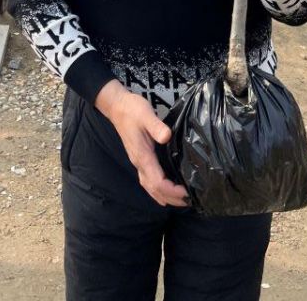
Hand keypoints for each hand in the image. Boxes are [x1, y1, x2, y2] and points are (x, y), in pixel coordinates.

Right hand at [94, 79, 188, 207]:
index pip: (157, 181)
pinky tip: (165, 191)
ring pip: (150, 188)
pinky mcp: (139, 159)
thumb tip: (167, 137)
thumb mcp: (146, 114)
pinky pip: (147, 181)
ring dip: (165, 196)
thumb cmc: (132, 110)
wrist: (117, 107)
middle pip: (154, 189)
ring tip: (180, 200)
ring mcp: (138, 162)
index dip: (171, 190)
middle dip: (171, 198)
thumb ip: (156, 126)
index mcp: (142, 155)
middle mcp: (139, 163)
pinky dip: (157, 190)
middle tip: (189, 200)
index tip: (186, 191)